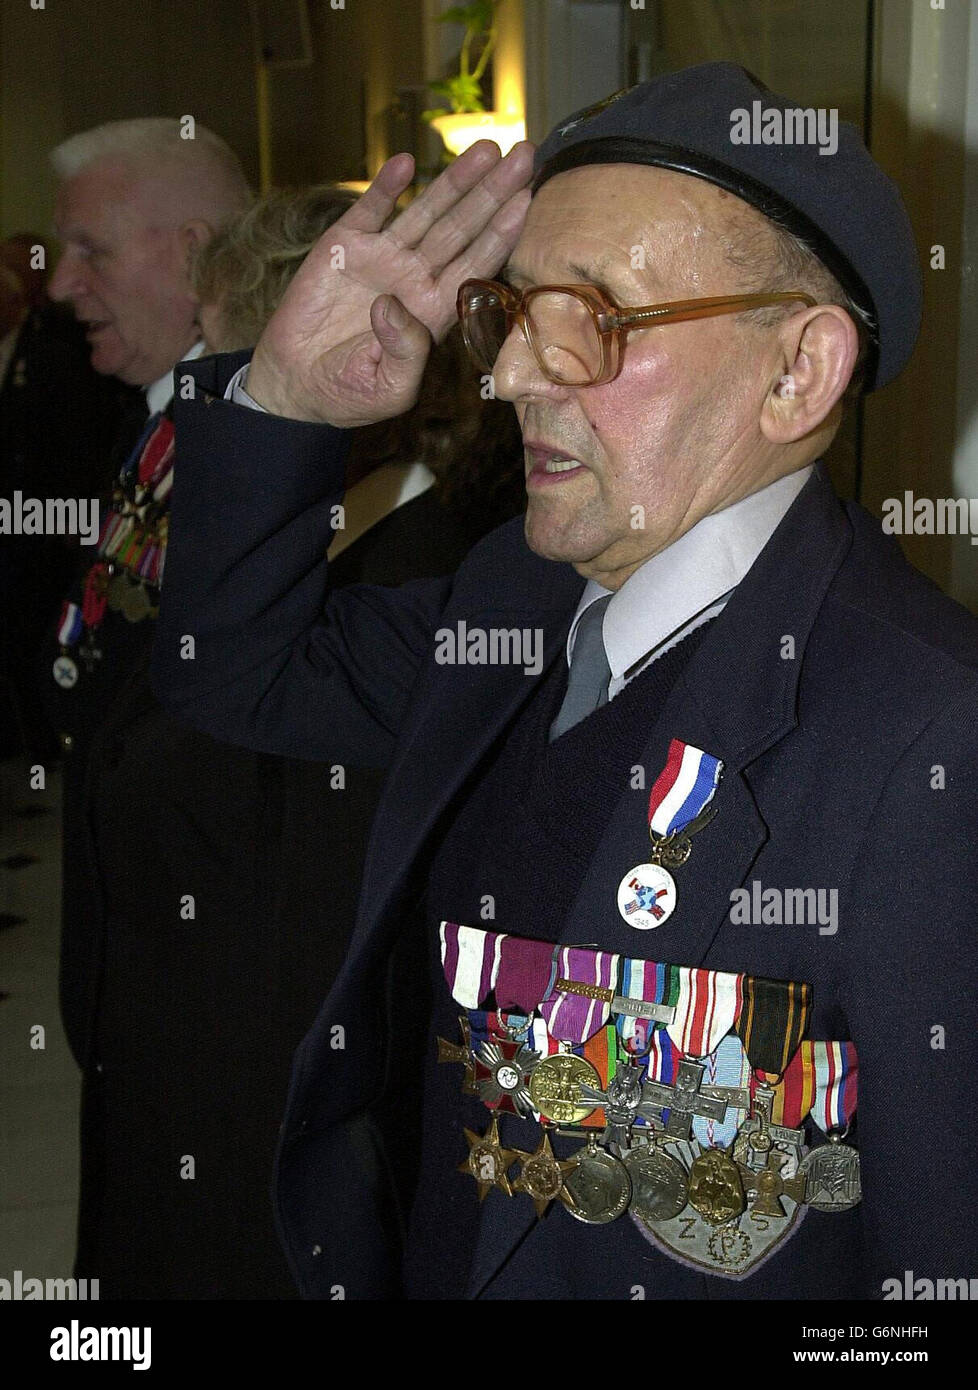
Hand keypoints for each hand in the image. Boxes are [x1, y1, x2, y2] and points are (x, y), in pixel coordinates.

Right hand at [246, 140, 534, 425]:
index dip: (502, 232)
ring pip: (427, 212)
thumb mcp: (389, 389)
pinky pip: (371, 209)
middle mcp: (415, 277)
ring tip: (486, 150)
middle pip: (463, 228)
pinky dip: (387, 186)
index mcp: (434, 311)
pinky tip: (408, 164)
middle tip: (525, 155)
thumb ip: (405, 352)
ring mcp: (382, 258)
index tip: (527, 199)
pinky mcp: (344, 246)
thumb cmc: (349, 394)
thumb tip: (394, 304)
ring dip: (455, 181)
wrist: (296, 384)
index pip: (477, 264)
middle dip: (493, 192)